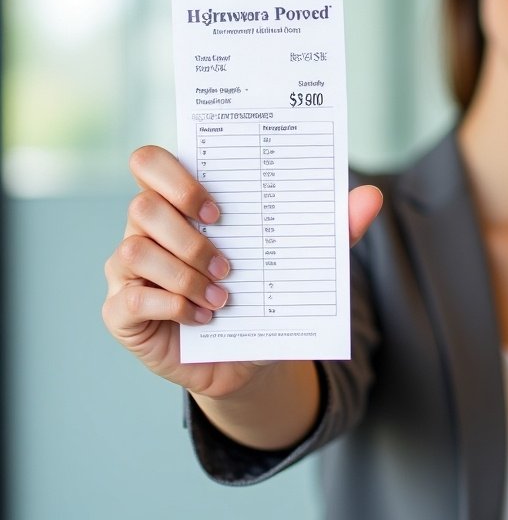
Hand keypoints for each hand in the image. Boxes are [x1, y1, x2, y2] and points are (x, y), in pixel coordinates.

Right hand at [102, 145, 382, 397]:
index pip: (149, 162)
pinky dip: (173, 307)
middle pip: (142, 206)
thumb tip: (372, 196)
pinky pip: (131, 300)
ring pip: (135, 251)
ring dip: (186, 275)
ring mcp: (127, 271)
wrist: (246, 358)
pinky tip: (205, 319)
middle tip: (230, 265)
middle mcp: (145, 230)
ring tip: (225, 299)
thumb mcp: (300, 263)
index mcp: (179, 204)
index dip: (177, 176)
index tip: (219, 209)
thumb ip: (336, 228)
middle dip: (190, 236)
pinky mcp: (122, 313)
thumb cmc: (263, 296)